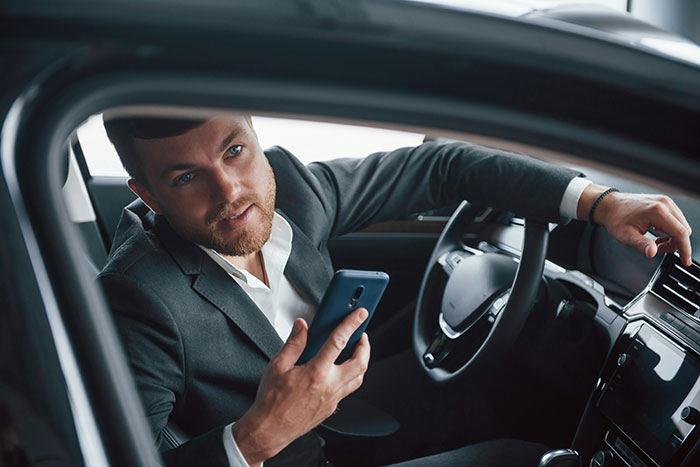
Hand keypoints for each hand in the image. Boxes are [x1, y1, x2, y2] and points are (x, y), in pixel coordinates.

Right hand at [232, 308, 370, 465]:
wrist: (270, 430)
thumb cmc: (271, 402)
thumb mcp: (277, 366)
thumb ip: (293, 343)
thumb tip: (301, 326)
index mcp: (316, 373)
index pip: (339, 342)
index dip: (351, 325)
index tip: (360, 315)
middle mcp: (329, 386)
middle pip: (360, 363)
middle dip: (365, 346)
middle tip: (362, 334)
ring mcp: (333, 399)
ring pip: (358, 378)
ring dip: (361, 362)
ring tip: (357, 351)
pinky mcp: (331, 408)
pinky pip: (348, 390)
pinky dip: (351, 377)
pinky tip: (342, 371)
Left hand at [579, 184, 692, 265]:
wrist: (609, 205)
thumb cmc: (615, 218)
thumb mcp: (626, 236)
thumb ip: (641, 245)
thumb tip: (653, 252)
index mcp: (657, 211)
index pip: (681, 233)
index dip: (684, 249)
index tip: (685, 261)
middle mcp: (665, 204)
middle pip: (683, 230)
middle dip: (675, 244)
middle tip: (657, 249)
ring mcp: (665, 202)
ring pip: (681, 225)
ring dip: (673, 237)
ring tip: (655, 242)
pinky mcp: (664, 203)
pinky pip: (676, 220)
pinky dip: (670, 230)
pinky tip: (657, 233)